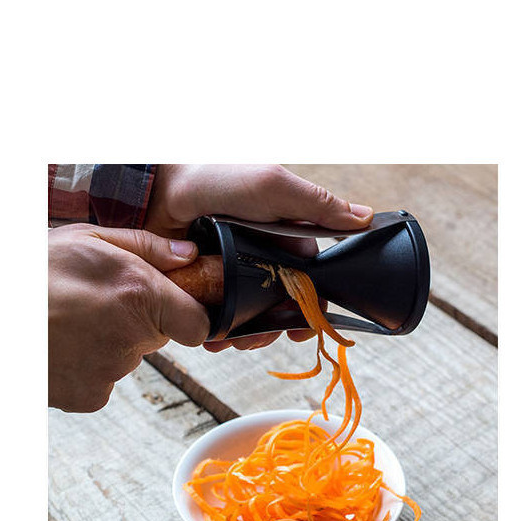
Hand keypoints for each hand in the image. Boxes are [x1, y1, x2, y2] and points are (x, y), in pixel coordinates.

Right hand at [48, 223, 209, 411]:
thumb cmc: (33, 271)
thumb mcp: (88, 238)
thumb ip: (148, 247)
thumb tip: (189, 257)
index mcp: (141, 295)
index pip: (198, 324)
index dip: (188, 314)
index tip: (174, 307)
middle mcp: (133, 338)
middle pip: (159, 337)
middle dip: (141, 320)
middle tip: (100, 303)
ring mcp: (111, 372)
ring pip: (128, 357)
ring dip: (111, 342)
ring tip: (71, 322)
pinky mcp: (90, 396)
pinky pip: (104, 381)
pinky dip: (89, 367)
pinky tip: (64, 346)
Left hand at [144, 165, 372, 351]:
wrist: (156, 189)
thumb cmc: (216, 179)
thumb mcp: (273, 187)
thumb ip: (317, 205)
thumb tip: (365, 217)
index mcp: (282, 237)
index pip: (307, 279)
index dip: (311, 306)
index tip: (307, 327)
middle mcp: (259, 257)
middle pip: (278, 306)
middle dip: (274, 327)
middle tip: (263, 339)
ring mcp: (229, 273)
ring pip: (248, 316)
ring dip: (246, 334)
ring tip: (233, 342)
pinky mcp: (202, 285)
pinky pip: (215, 316)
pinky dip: (216, 330)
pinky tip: (211, 338)